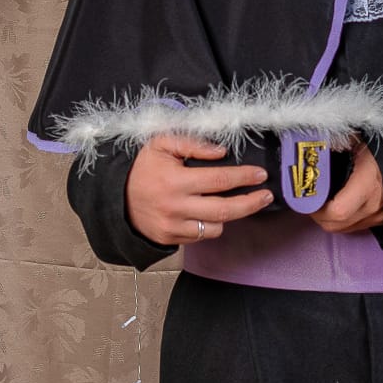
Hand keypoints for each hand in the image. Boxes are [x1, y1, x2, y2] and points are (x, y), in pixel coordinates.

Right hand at [125, 135, 272, 245]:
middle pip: (225, 210)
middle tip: (266, 195)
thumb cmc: (143, 168)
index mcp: (175, 181)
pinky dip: (211, 225)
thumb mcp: (161, 144)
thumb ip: (192, 143)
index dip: (244, 177)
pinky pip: (202, 236)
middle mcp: (176, 207)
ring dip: (229, 215)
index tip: (260, 174)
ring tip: (232, 202)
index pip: (219, 181)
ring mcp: (173, 227)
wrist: (116, 199)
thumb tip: (221, 152)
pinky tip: (208, 212)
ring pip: (216, 226)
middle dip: (251, 202)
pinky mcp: (171, 239)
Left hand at [310, 142, 382, 233]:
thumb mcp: (356, 138)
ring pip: (343, 227)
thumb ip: (332, 143)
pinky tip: (338, 202)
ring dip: (328, 218)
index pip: (337, 210)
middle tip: (307, 197)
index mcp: (369, 184)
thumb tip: (308, 143)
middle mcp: (376, 205)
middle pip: (335, 224)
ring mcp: (381, 215)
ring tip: (320, 200)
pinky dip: (342, 219)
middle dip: (316, 214)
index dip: (316, 208)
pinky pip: (355, 226)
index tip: (306, 194)